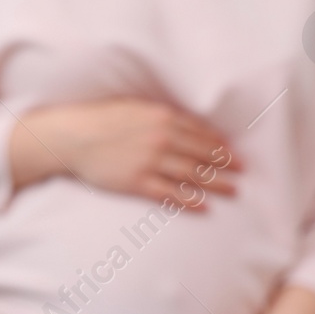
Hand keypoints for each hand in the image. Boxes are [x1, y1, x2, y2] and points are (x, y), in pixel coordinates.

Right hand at [12, 99, 239, 207]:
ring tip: (232, 190)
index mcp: (162, 118)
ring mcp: (150, 162)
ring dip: (216, 183)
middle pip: (202, 154)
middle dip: (225, 164)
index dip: (219, 144)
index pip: (200, 133)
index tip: (232, 153)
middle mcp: (161, 139)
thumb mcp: (133, 107)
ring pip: (192, 174)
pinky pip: (170, 194)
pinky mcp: (137, 182)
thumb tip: (180, 123)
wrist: (72, 136)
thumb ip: (158, 115)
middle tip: (242, 172)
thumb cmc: (99, 119)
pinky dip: (189, 201)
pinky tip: (203, 206)